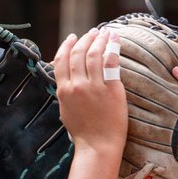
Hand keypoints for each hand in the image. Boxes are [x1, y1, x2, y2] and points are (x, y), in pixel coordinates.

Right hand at [54, 28, 127, 156]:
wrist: (98, 146)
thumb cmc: (83, 132)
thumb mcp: (66, 110)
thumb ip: (65, 92)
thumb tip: (65, 80)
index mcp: (63, 91)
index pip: (61, 59)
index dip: (67, 45)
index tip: (73, 37)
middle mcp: (77, 86)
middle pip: (78, 53)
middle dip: (86, 39)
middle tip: (94, 32)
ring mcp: (94, 87)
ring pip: (94, 54)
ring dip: (100, 39)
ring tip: (105, 33)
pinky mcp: (111, 90)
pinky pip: (110, 63)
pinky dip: (112, 48)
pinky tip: (115, 40)